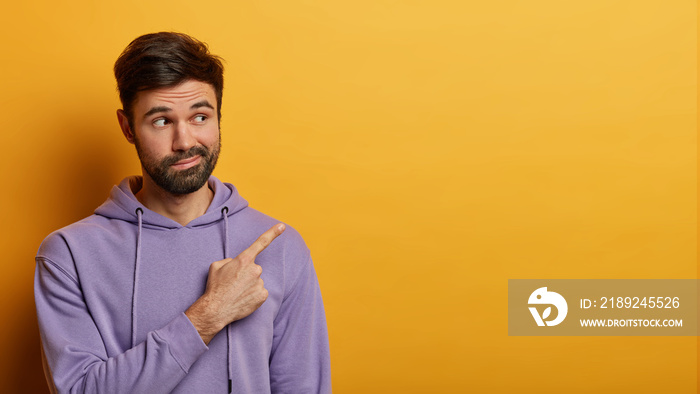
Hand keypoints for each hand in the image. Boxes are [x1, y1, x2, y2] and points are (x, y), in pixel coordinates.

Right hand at [186, 223, 285, 343]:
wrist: (216, 309)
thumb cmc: (215, 287)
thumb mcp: (216, 266)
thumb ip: (229, 260)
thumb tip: (236, 262)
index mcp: (244, 259)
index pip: (261, 242)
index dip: (273, 233)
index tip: (282, 226)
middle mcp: (255, 269)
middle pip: (254, 268)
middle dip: (246, 274)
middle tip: (234, 283)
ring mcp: (260, 283)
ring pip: (257, 281)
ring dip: (249, 285)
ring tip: (236, 293)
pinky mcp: (263, 295)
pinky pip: (260, 292)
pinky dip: (253, 295)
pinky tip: (243, 299)